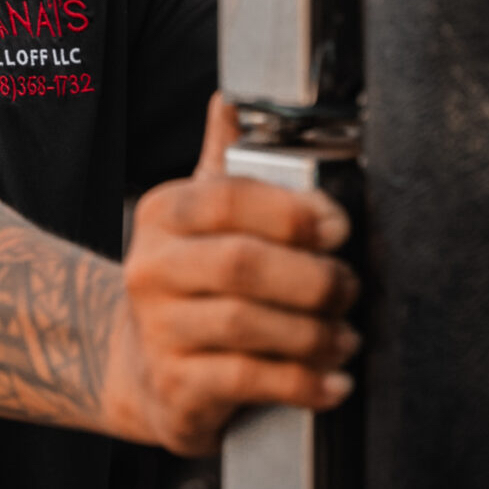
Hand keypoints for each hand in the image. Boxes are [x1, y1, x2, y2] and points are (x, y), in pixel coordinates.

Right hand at [99, 93, 359, 454]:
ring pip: (247, 325)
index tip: (338, 228)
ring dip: (314, 333)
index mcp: (161, 214)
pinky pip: (247, 380)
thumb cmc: (187, 283)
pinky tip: (332, 382)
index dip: (291, 211)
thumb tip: (231, 101)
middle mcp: (150, 268)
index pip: (228, 198)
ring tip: (346, 336)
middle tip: (349, 289)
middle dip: (313, 278)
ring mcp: (157, 330)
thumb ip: (222, 163)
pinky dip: (302, 382)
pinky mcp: (175, 386)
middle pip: (241, 264)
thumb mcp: (198, 219)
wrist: (140, 366)